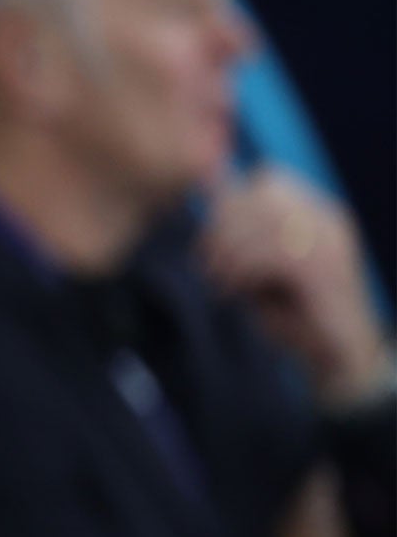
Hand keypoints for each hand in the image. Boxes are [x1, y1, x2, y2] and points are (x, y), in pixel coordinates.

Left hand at [200, 168, 390, 407]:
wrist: (333, 357)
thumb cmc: (289, 314)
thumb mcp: (258, 267)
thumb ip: (238, 235)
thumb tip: (203, 194)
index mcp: (317, 211)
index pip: (269, 178)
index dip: (230, 203)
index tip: (208, 239)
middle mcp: (328, 218)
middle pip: (263, 194)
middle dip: (223, 226)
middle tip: (204, 262)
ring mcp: (331, 241)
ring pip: (265, 221)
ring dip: (228, 251)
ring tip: (216, 281)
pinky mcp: (325, 268)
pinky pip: (272, 253)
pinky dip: (241, 270)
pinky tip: (231, 291)